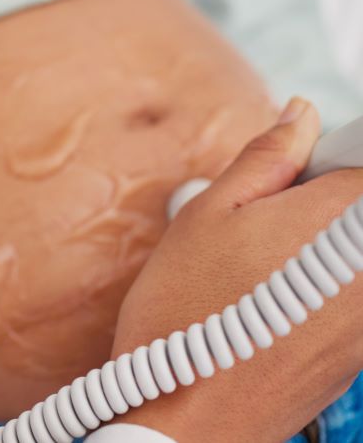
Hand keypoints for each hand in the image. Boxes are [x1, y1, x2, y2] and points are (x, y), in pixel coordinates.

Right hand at [112, 98, 362, 441]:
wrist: (185, 418)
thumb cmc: (187, 316)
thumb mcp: (208, 214)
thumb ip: (266, 156)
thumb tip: (300, 116)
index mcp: (345, 217)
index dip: (323, 156)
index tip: (291, 175)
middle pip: (361, 204)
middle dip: (321, 203)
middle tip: (267, 221)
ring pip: (355, 246)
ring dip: (321, 244)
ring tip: (263, 267)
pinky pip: (355, 291)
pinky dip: (322, 283)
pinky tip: (270, 301)